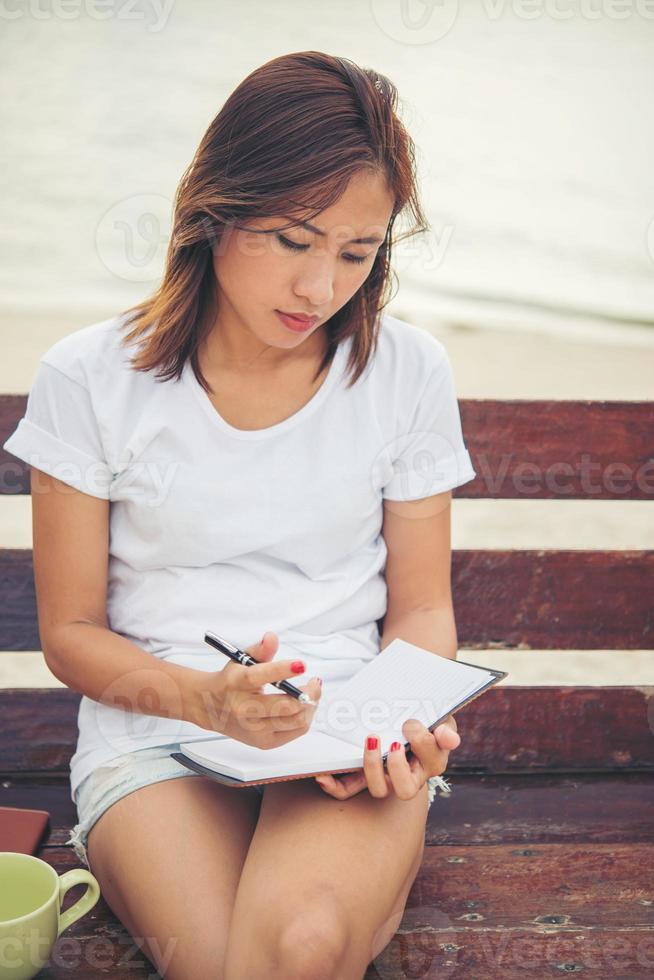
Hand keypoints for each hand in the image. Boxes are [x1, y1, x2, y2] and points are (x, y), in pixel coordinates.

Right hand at [185, 631, 321, 749]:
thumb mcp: (241, 660)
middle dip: (309, 693)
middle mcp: (245, 710)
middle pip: (286, 706)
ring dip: (310, 705)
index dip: (283, 670)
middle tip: (314, 682)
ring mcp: (255, 730)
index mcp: (237, 684)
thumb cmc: (230, 682)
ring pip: (297, 720)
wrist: (210, 708)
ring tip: (311, 692)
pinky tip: (303, 705)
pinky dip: (306, 716)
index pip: (260, 677)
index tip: (301, 664)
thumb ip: (260, 649)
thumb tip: (272, 638)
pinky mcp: (264, 742)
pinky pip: (296, 730)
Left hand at [314, 715, 459, 800]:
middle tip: (392, 742)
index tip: (410, 723)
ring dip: (372, 767)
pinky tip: (323, 775)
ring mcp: (386, 778)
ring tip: (372, 739)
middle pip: (405, 789)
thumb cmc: (425, 721)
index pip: (432, 760)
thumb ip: (445, 728)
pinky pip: (348, 790)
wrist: (406, 716)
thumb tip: (449, 738)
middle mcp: (410, 776)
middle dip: (397, 767)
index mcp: (432, 762)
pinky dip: (334, 786)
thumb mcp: (440, 720)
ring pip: (379, 789)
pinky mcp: (362, 777)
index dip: (421, 741)